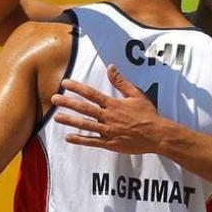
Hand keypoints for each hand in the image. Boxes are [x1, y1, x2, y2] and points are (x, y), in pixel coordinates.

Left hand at [51, 65, 166, 153]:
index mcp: (113, 104)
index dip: (77, 88)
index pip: (91, 94)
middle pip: (84, 108)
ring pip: (85, 125)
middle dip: (68, 103)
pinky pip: (92, 142)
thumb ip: (121, 82)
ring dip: (70, 120)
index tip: (65, 83)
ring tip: (56, 117)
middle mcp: (108, 117)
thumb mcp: (136, 94)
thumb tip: (111, 67)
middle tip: (54, 99)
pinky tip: (68, 137)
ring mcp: (108, 131)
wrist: (157, 135)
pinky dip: (80, 140)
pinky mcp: (110, 144)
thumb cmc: (148, 114)